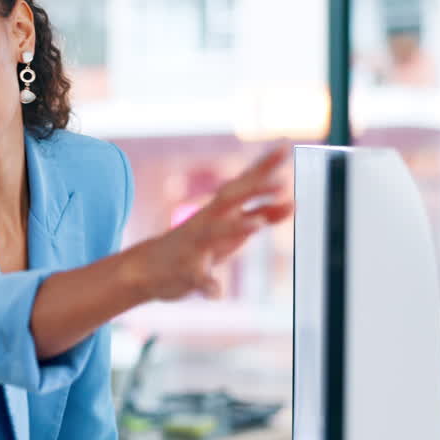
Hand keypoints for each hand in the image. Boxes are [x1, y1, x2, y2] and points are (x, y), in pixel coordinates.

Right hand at [125, 146, 292, 300]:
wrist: (146, 269)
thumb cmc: (196, 245)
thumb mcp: (231, 229)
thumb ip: (261, 216)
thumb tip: (292, 203)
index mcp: (218, 210)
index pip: (244, 183)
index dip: (264, 166)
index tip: (286, 146)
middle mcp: (205, 222)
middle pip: (231, 200)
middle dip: (255, 190)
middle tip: (282, 183)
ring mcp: (194, 246)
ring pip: (215, 233)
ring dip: (236, 227)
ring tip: (257, 224)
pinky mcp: (185, 272)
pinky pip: (198, 278)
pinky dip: (209, 285)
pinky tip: (217, 293)